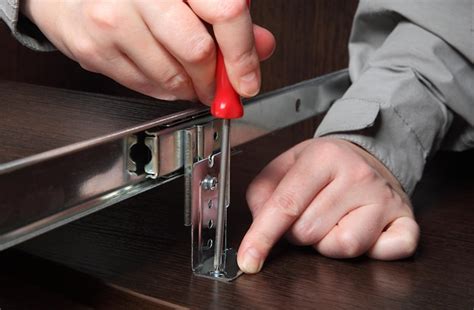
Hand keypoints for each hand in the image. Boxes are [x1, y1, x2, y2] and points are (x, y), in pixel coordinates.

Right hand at [21, 0, 274, 102]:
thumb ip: (228, 18)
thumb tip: (261, 47)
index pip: (227, 12)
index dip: (243, 55)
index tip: (247, 81)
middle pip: (198, 51)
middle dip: (213, 79)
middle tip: (217, 85)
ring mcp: (112, 19)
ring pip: (171, 77)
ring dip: (188, 87)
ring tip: (187, 77)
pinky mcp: (93, 48)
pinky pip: (144, 87)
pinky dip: (162, 90)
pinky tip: (161, 72)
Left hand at [238, 137, 419, 272]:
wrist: (368, 155)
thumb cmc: (324, 165)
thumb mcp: (286, 164)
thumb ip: (263, 191)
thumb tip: (259, 224)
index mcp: (324, 157)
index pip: (286, 204)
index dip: (262, 236)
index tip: (248, 259)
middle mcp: (358, 175)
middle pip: (309, 232)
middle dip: (298, 232)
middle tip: (309, 213)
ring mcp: (384, 198)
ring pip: (342, 246)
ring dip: (328, 243)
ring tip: (332, 222)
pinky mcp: (405, 219)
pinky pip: (389, 251)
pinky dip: (374, 252)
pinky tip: (365, 232)